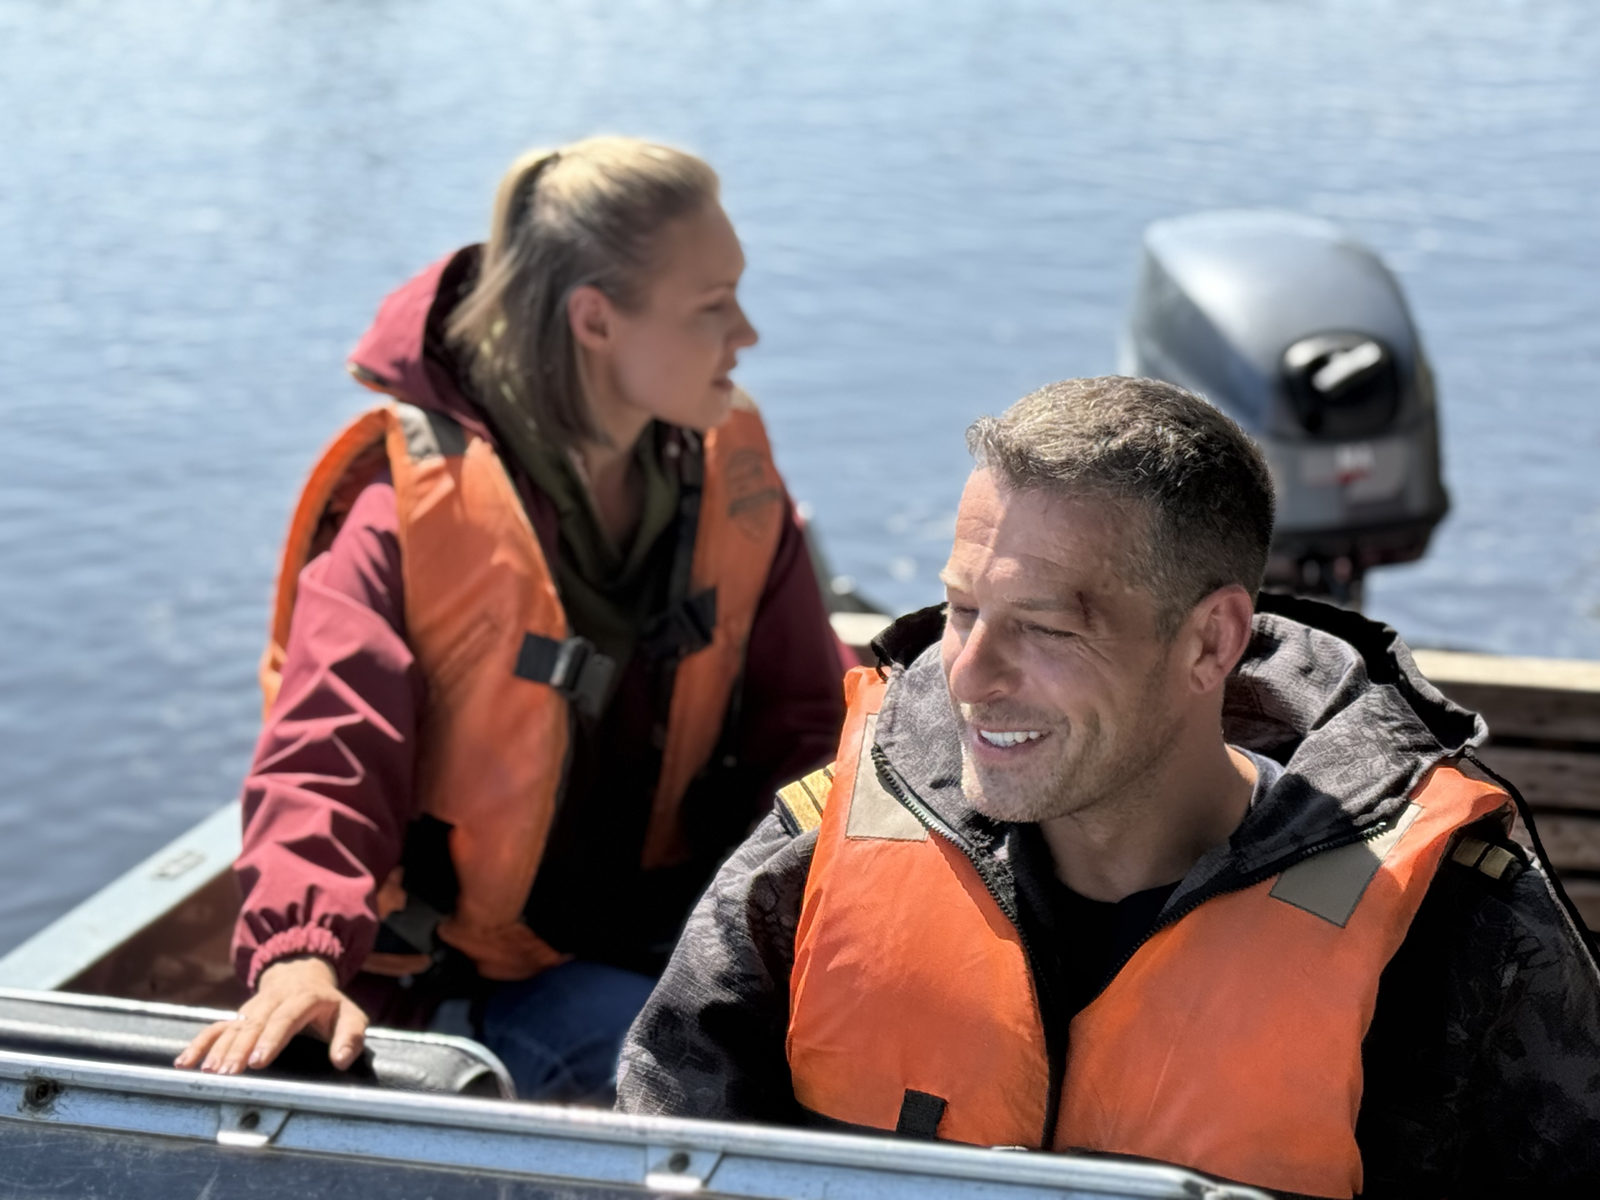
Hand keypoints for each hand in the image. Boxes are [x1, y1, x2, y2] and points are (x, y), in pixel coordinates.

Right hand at [173, 955, 367, 1074]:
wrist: (303, 975)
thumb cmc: (330, 1006)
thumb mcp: (350, 1016)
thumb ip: (350, 1037)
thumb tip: (341, 1060)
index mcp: (305, 998)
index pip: (287, 1016)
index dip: (272, 1037)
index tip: (259, 1060)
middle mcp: (275, 1000)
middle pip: (254, 1023)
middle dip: (239, 1049)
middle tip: (228, 1074)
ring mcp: (253, 1007)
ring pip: (233, 1027)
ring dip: (218, 1050)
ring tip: (208, 1073)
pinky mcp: (238, 1016)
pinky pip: (215, 1028)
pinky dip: (199, 1044)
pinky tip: (184, 1063)